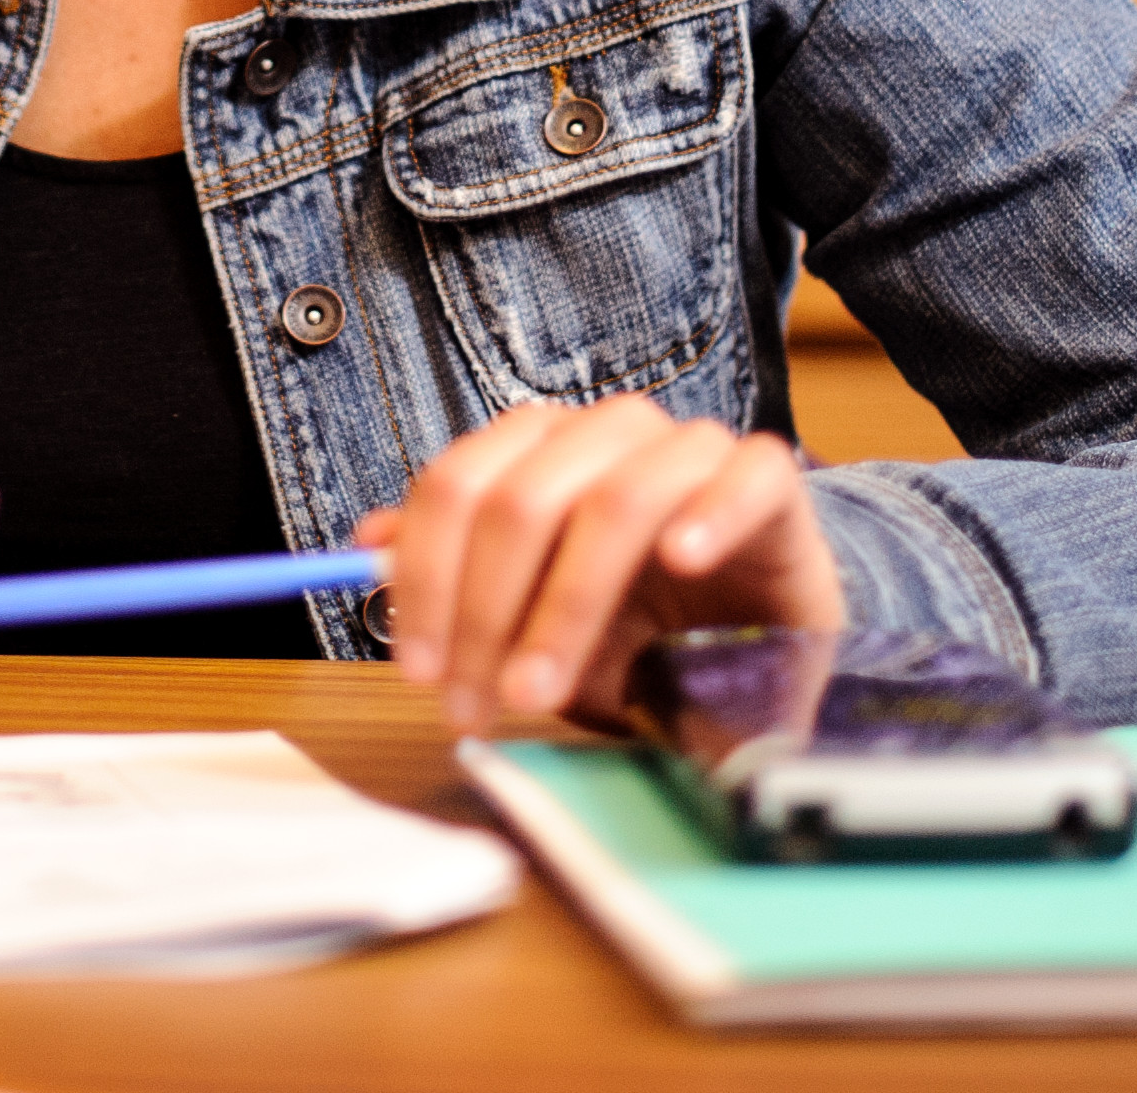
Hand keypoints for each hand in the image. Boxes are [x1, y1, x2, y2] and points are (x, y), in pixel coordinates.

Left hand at [361, 395, 844, 735]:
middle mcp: (609, 432)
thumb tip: (367, 549)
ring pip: (616, 500)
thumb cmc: (636, 628)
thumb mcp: (531, 618)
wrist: (756, 633)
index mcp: (541, 448)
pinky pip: (744, 476)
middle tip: (476, 703)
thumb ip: (455, 578)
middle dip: (485, 614)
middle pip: (521, 499)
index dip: (425, 580)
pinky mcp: (769, 479)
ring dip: (568, 605)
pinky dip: (708, 514)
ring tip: (544, 690)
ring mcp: (693, 449)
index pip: (456, 486)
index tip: (416, 671)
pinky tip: (681, 562)